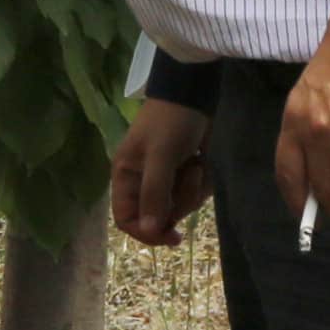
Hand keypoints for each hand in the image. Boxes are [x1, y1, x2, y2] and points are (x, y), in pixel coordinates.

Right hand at [108, 95, 213, 246]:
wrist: (194, 93)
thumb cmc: (170, 122)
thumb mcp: (161, 156)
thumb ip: (154, 194)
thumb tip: (150, 231)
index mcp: (125, 177)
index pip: (127, 220)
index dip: (147, 232)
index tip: (172, 235)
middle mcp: (142, 182)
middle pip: (159, 217)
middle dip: (180, 202)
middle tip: (192, 176)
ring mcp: (165, 179)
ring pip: (180, 207)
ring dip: (194, 189)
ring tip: (197, 163)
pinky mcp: (184, 174)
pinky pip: (194, 194)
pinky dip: (203, 182)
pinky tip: (203, 161)